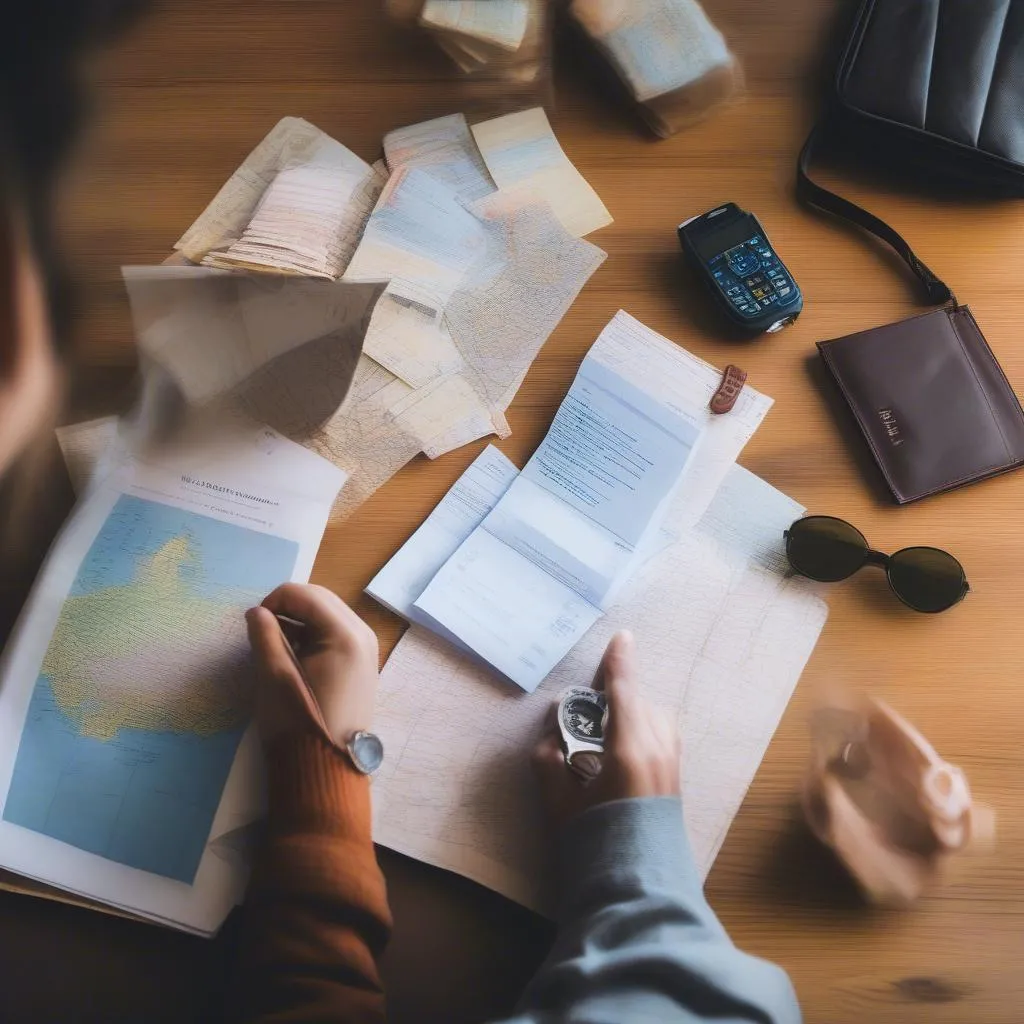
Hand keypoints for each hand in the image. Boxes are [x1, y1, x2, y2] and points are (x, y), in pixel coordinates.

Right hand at [246, 584, 378, 747]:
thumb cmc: (298, 721)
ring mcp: (367, 649)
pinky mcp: (362, 663)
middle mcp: (363, 634)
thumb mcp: (273, 676)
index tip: (254, 626)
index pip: (304, 594)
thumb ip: (264, 636)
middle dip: (287, 607)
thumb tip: (257, 612)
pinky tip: (295, 657)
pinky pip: (335, 633)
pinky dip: (312, 635)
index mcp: (345, 634)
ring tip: (276, 648)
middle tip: (263, 632)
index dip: (273, 602)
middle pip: (320, 599)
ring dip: (299, 621)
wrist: (326, 769)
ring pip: (327, 615)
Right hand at [532, 631, 680, 827]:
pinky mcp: (676, 779)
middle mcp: (657, 749)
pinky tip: (627, 744)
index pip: (624, 692)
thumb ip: (549, 761)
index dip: (619, 663)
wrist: (638, 886)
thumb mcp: (559, 803)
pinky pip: (664, 734)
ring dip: (634, 709)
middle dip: (619, 690)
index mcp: (629, 749)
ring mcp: (672, 764)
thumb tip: (550, 733)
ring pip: (656, 716)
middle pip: (640, 701)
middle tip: (594, 694)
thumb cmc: (595, 843)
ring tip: (608, 724)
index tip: (622, 637)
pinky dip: (646, 725)